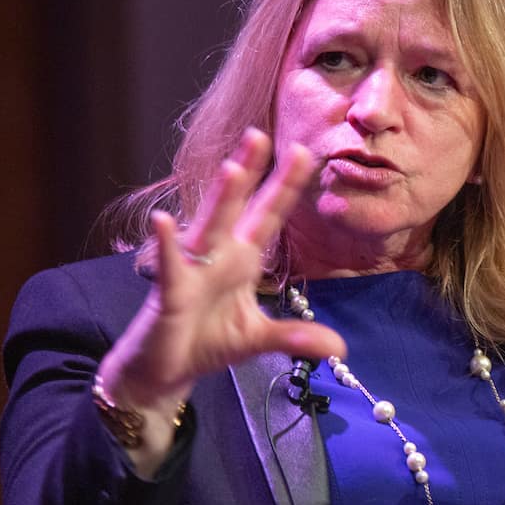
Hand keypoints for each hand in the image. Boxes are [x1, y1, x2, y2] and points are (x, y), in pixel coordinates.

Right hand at [99, 129, 345, 467]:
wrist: (164, 370)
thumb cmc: (207, 341)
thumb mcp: (259, 338)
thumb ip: (297, 337)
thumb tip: (341, 348)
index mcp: (242, 259)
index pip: (268, 215)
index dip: (285, 186)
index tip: (305, 152)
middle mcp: (217, 255)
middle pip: (237, 206)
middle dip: (250, 171)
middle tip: (260, 134)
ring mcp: (192, 270)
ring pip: (208, 226)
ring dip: (220, 199)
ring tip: (233, 168)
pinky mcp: (170, 293)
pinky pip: (169, 265)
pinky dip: (167, 245)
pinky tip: (163, 220)